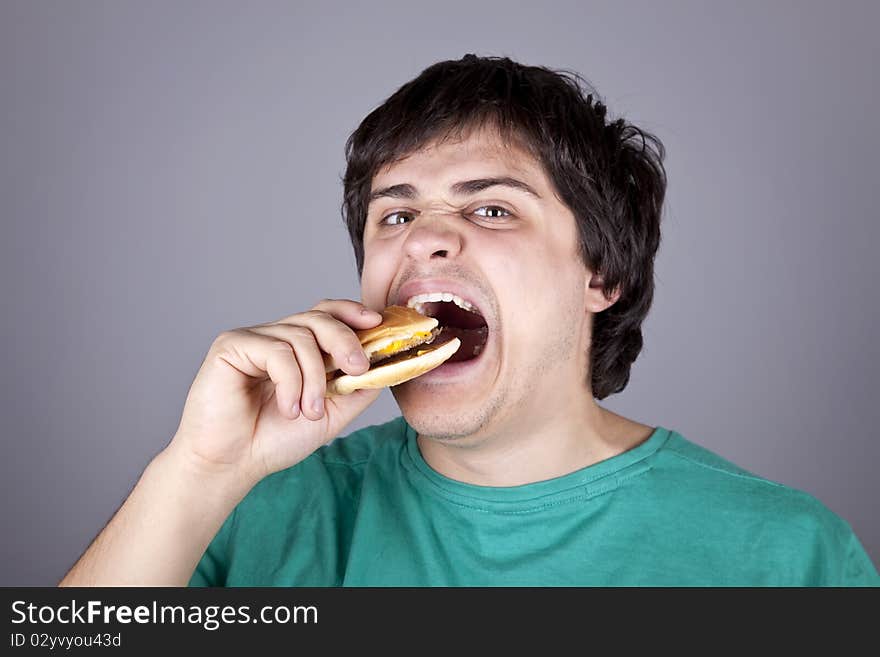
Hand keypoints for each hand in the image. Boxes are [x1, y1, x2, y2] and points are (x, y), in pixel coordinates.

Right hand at [169, 299, 383, 485]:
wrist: (232, 465)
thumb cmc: (273, 440)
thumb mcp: (331, 414)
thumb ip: (356, 389)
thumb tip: (386, 365)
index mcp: (298, 350)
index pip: (327, 314)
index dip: (352, 313)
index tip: (377, 324)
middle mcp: (275, 338)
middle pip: (319, 317)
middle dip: (345, 340)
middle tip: (357, 368)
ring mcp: (253, 339)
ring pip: (301, 337)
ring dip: (314, 378)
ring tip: (309, 413)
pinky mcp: (231, 346)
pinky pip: (276, 350)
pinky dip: (290, 382)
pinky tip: (287, 409)